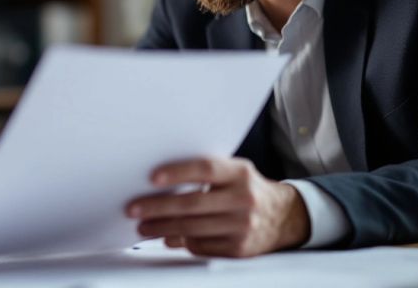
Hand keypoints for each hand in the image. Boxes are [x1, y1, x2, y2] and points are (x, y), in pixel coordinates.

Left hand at [125, 157, 309, 256]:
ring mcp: (243, 226)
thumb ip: (203, 174)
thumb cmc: (246, 189)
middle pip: (193, 204)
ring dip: (162, 229)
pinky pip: (201, 246)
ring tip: (143, 227)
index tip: (152, 178)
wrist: (283, 217)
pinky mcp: (239, 249)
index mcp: (240, 173)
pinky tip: (168, 237)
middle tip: (133, 209)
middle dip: (158, 208)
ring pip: (193, 229)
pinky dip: (182, 241)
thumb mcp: (233, 173)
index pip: (206, 169)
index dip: (178, 172)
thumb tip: (160, 185)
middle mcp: (244, 199)